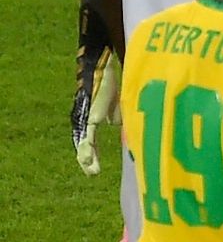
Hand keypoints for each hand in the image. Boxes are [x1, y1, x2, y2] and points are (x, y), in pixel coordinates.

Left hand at [74, 51, 120, 175]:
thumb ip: (117, 113)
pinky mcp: (91, 117)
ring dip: (88, 158)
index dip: (92, 152)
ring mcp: (87, 119)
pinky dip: (88, 149)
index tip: (94, 168)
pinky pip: (89, 136)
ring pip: (85, 143)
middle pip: (86, 143)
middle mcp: (87, 120)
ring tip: (92, 171)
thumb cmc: (110, 81)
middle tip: (93, 173)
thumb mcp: (118, 101)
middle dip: (89, 159)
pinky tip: (87, 160)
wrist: (102, 68)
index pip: (91, 139)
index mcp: (93, 117)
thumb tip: (117, 125)